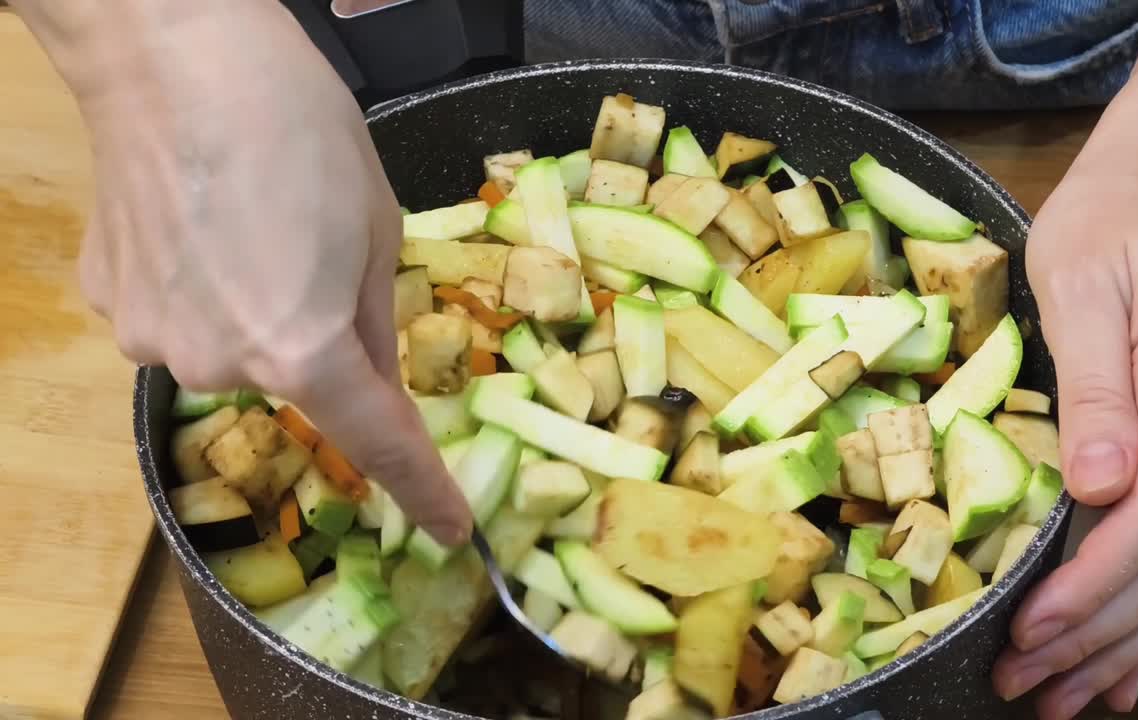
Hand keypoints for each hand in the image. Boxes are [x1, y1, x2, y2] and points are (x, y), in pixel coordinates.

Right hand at [69, 4, 470, 543]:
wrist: (174, 53)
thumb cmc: (298, 127)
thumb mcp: (376, 229)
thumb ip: (376, 326)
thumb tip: (377, 384)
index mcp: (302, 350)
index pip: (378, 444)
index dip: (423, 490)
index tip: (453, 530)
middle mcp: (220, 366)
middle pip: (299, 380)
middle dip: (319, 339)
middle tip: (315, 254)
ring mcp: (154, 340)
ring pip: (235, 349)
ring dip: (256, 310)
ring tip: (253, 226)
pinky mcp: (110, 306)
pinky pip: (182, 318)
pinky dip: (203, 289)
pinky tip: (204, 226)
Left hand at [991, 168, 1137, 716]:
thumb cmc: (1111, 221)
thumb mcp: (1080, 284)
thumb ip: (1093, 388)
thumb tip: (1100, 488)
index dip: (1088, 587)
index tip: (1030, 631)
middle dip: (1095, 636)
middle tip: (1023, 686)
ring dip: (1123, 641)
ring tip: (1061, 695)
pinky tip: (1123, 659)